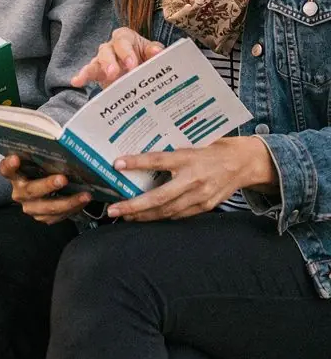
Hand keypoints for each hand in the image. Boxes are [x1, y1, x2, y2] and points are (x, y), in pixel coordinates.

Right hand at [0, 153, 92, 224]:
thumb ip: (40, 155)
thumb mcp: (36, 162)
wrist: (37, 193)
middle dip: (48, 185)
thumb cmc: (38, 171)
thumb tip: (59, 140)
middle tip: (62, 179)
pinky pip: (57, 216)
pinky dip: (72, 209)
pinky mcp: (41, 216)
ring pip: (47, 208)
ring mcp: (30, 206)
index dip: (9, 165)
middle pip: (30, 190)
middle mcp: (20, 192)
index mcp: (15, 175)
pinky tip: (83, 201)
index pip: (6, 169)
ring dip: (68, 202)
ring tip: (84, 195)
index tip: (15, 158)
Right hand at [71, 28, 164, 90]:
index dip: (126, 53)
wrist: (141, 68)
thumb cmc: (145, 56)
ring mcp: (102, 59)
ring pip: (96, 61)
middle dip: (110, 62)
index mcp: (125, 37)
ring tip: (100, 79)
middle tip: (115, 73)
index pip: (123, 41)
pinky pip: (88, 72)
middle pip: (107, 50)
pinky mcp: (97, 72)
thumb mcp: (152, 51)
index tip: (132, 65)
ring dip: (97, 69)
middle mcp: (111, 46)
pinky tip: (76, 81)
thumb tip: (158, 52)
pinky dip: (82, 76)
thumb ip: (154, 51)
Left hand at [108, 137, 277, 221]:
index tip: (117, 164)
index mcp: (190, 157)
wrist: (244, 162)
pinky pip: (179, 215)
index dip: (137, 162)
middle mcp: (194, 178)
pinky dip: (162, 217)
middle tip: (113, 210)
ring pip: (167, 211)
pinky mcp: (205, 206)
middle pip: (160, 197)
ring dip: (144, 216)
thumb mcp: (194, 141)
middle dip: (134, 206)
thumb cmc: (214, 147)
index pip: (159, 160)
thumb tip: (142, 146)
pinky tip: (147, 217)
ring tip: (125, 216)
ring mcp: (200, 195)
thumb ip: (173, 148)